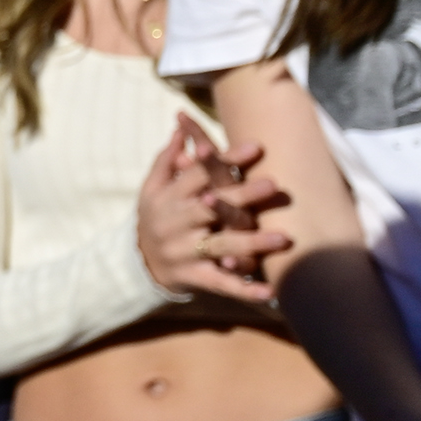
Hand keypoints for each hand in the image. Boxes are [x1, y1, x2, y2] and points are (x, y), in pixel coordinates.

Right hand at [135, 119, 289, 305]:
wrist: (136, 265)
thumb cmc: (153, 219)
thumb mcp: (152, 189)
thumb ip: (168, 160)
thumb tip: (182, 127)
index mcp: (168, 198)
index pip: (198, 175)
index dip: (224, 160)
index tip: (256, 147)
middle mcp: (175, 224)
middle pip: (211, 208)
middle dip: (241, 196)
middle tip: (274, 185)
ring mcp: (184, 252)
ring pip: (221, 247)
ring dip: (252, 244)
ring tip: (284, 238)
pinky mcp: (194, 278)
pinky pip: (222, 284)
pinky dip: (246, 290)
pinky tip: (272, 293)